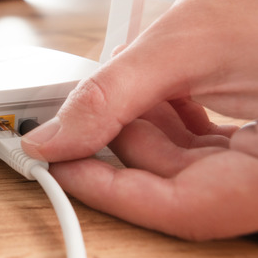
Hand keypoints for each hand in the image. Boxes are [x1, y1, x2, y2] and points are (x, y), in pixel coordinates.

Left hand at [21, 0, 257, 239]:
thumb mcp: (178, 48)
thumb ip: (109, 97)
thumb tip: (53, 139)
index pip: (183, 209)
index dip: (111, 190)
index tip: (61, 166)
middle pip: (180, 187)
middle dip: (122, 144)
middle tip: (76, 118)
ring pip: (187, 166)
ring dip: (142, 127)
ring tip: (119, 84)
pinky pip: (204, 146)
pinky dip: (167, 120)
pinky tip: (148, 89)